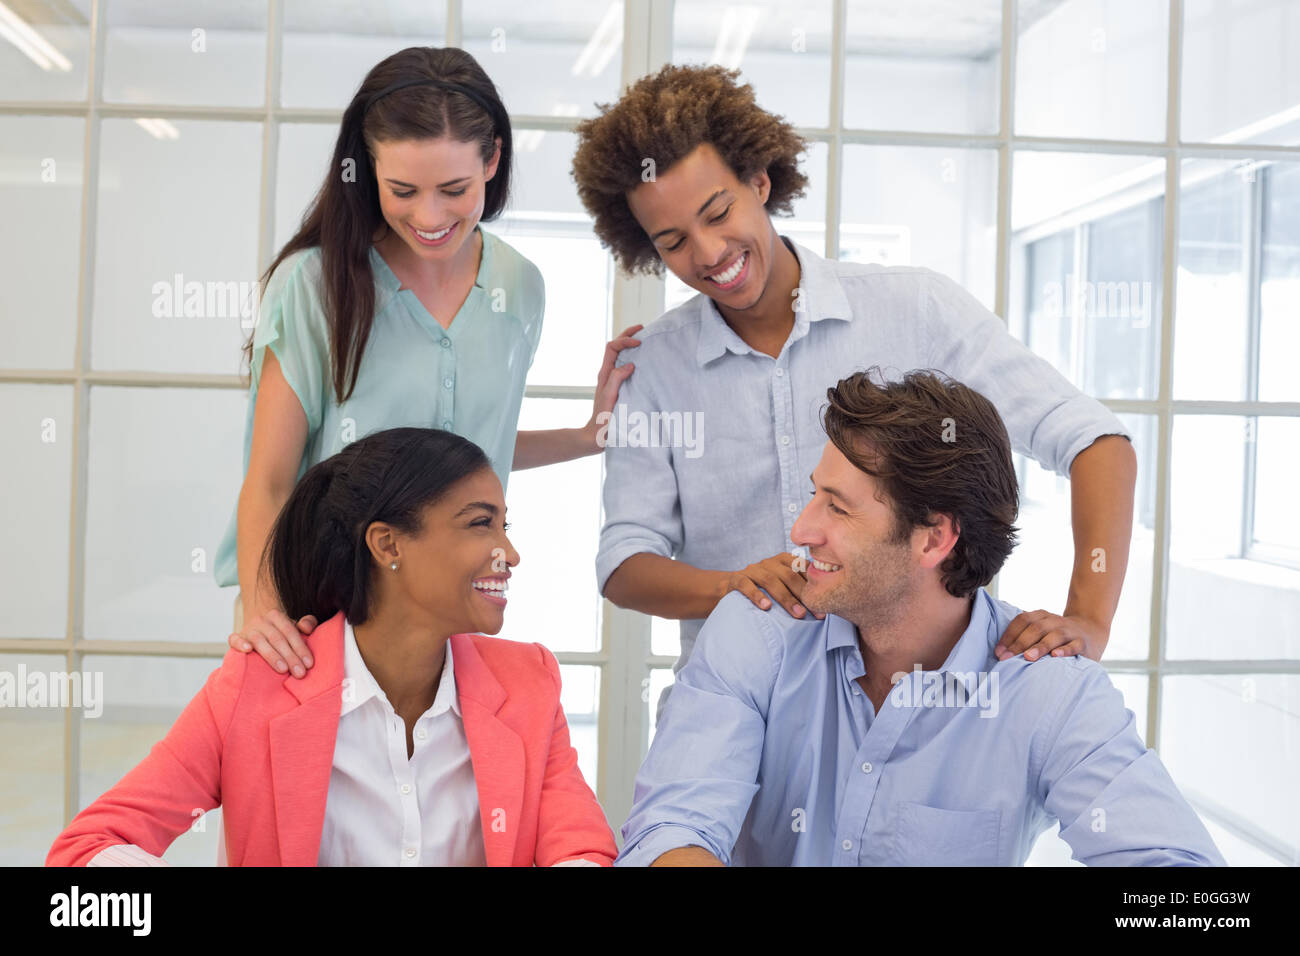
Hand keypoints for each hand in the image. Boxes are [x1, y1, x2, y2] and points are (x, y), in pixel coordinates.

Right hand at [229, 608, 318, 677]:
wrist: (256, 629)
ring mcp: (248, 629)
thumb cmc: (279, 632)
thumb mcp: (294, 626)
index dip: (301, 648)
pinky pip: (235, 639)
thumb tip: (307, 629)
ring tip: (283, 669)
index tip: (309, 664)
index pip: (291, 632)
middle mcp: (262, 620)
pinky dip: (240, 643)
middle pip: (278, 639)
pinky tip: (248, 650)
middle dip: (290, 657)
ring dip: (272, 655)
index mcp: (277, 616)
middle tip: (300, 673)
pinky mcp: (236, 638)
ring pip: (260, 641)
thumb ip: (307, 624)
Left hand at [584, 324, 643, 449]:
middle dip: (627, 335)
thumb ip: (616, 379)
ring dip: (630, 346)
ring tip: (643, 341)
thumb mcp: (609, 397)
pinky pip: (624, 369)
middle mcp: (608, 375)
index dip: (625, 340)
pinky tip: (644, 363)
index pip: (612, 347)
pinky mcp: (619, 389)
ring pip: (620, 357)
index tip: (640, 343)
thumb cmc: (602, 419)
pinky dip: (633, 360)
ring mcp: (613, 381)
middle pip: (615, 347)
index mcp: (605, 374)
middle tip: (642, 328)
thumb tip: (630, 364)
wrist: (597, 436)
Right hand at [724, 552, 825, 620]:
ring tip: (798, 615)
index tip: (825, 605)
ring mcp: (752, 570)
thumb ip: (799, 588)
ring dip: (786, 598)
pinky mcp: (736, 579)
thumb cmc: (763, 590)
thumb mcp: (782, 585)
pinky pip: (746, 585)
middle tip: (815, 614)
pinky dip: (757, 595)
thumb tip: (824, 604)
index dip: (814, 586)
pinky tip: (766, 607)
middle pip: (789, 575)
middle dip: (804, 595)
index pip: (802, 569)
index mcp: (784, 561)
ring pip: (770, 580)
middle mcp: (769, 562)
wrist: (729, 587)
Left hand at [995, 610, 1107, 662]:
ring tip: (1027, 657)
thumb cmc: (1056, 636)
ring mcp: (1069, 631)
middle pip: (1035, 628)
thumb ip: (1024, 637)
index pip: (1022, 621)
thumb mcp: (1041, 631)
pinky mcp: (1083, 643)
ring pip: (1053, 636)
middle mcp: (1054, 621)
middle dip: (1019, 643)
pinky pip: (1073, 645)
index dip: (1009, 635)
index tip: (998, 652)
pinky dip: (1065, 650)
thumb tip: (1000, 654)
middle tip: (1007, 658)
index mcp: (1041, 616)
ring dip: (1039, 647)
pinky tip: (1055, 656)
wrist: (1091, 630)